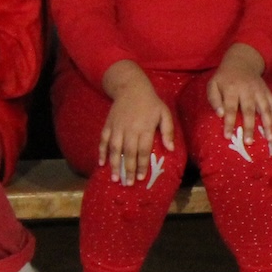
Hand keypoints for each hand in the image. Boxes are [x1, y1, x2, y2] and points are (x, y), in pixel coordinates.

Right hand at [98, 65, 176, 186]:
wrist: (131, 88)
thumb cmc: (151, 103)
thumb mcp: (165, 113)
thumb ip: (168, 131)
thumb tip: (171, 149)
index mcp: (145, 128)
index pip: (143, 150)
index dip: (141, 164)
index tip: (140, 177)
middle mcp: (130, 129)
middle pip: (129, 153)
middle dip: (128, 169)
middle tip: (127, 184)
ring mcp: (117, 127)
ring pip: (114, 149)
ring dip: (114, 164)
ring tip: (115, 178)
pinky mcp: (108, 125)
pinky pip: (103, 140)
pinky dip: (101, 152)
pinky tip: (101, 164)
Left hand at [208, 43, 271, 146]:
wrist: (242, 62)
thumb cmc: (224, 78)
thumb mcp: (213, 84)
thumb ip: (214, 99)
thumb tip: (219, 114)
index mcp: (232, 89)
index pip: (230, 108)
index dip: (228, 122)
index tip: (227, 136)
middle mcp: (248, 90)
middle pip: (249, 110)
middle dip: (250, 127)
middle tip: (249, 142)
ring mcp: (260, 91)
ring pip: (265, 109)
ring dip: (268, 124)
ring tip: (270, 139)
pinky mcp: (268, 92)